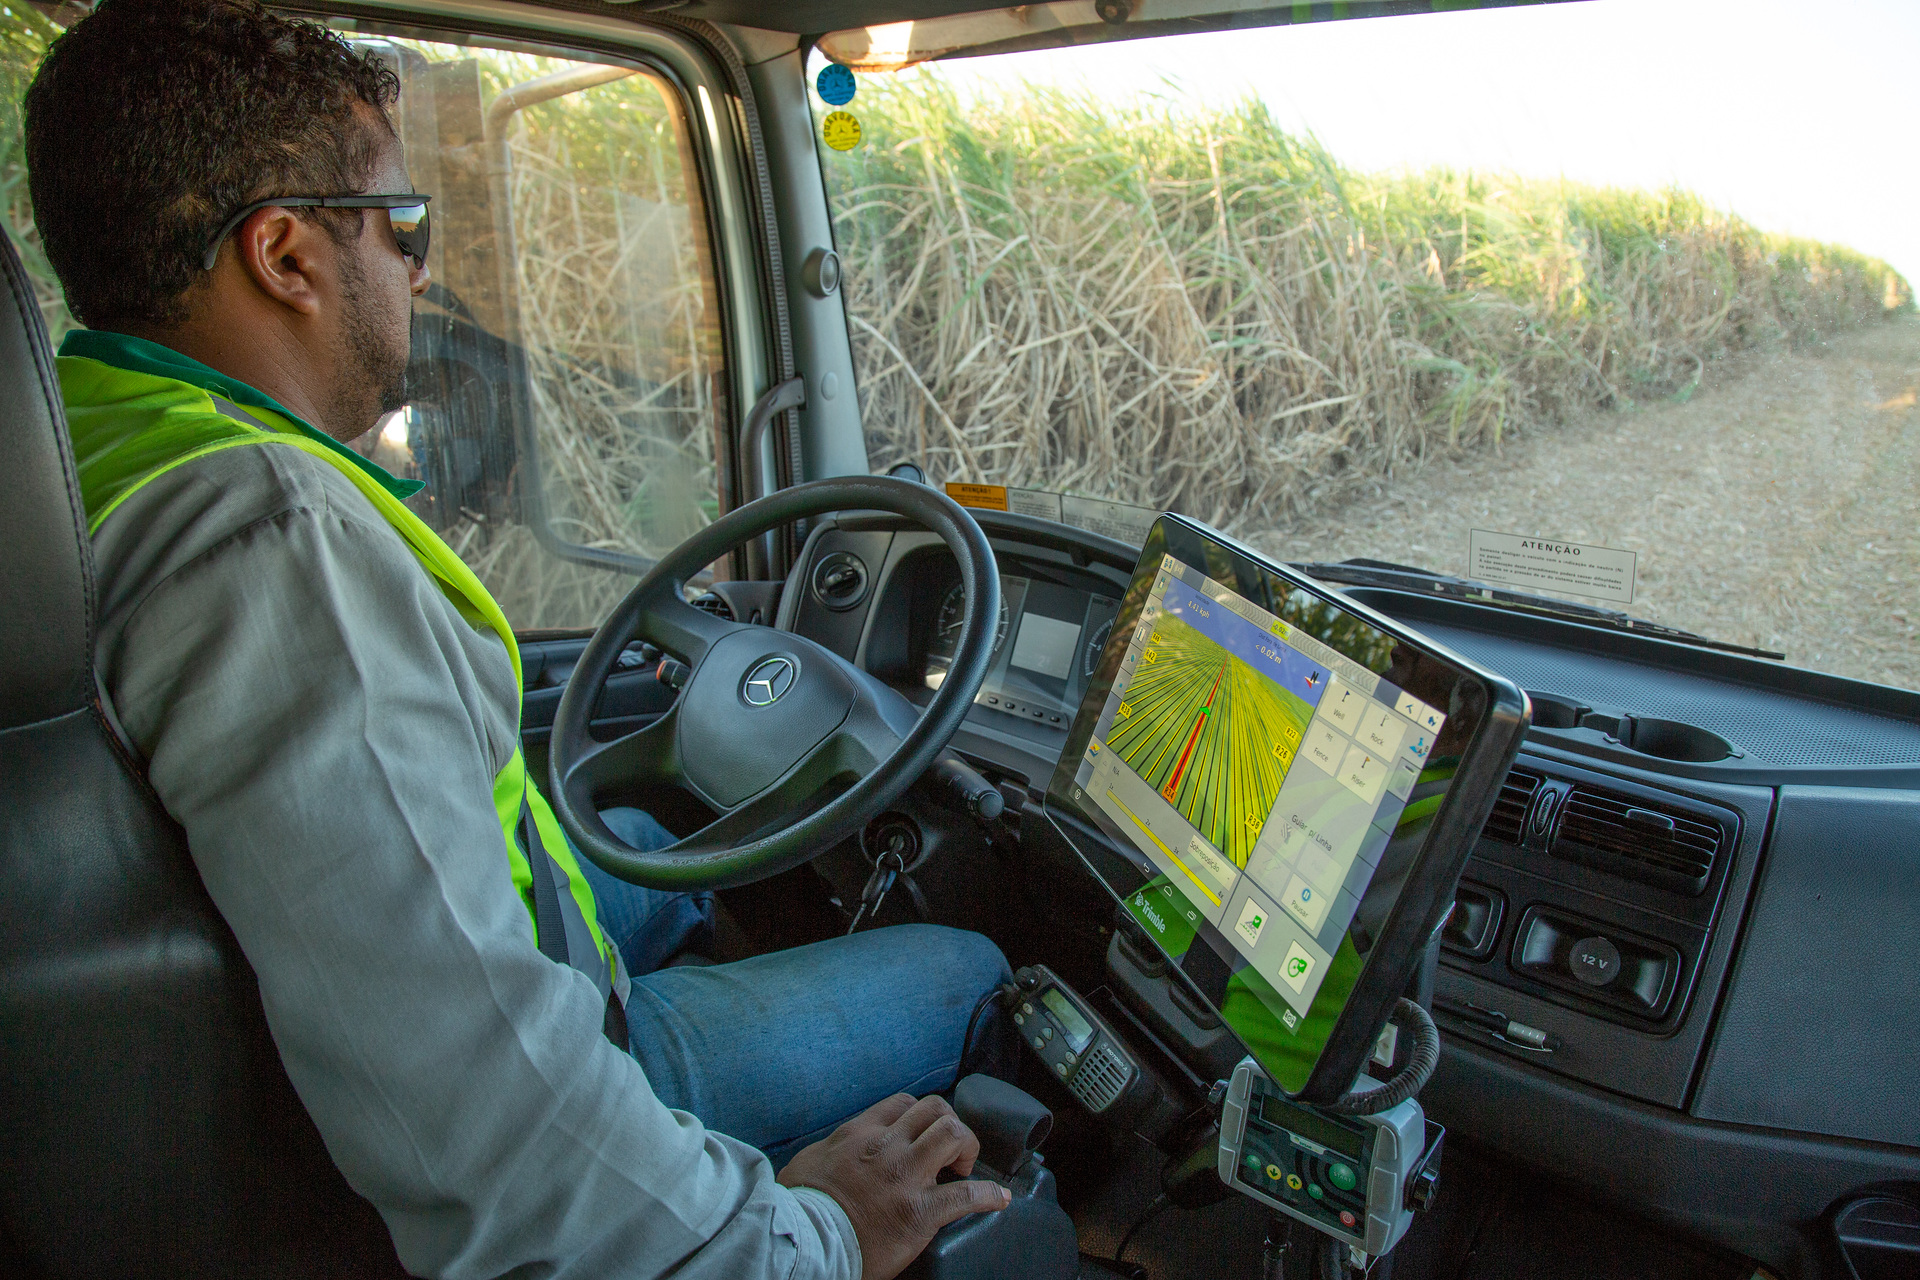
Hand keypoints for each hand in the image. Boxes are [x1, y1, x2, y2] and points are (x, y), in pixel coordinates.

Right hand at [778, 1093, 1011, 1279]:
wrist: (804, 1242)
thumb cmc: (801, 1206)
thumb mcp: (809, 1161)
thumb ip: (833, 1148)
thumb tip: (839, 1150)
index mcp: (861, 1133)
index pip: (903, 1103)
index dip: (920, 1115)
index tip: (923, 1133)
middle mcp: (887, 1146)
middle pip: (936, 1109)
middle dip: (950, 1124)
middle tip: (949, 1151)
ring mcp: (906, 1177)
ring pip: (954, 1133)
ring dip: (967, 1147)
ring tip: (965, 1167)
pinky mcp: (920, 1212)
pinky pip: (966, 1196)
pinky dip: (988, 1195)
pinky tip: (999, 1199)